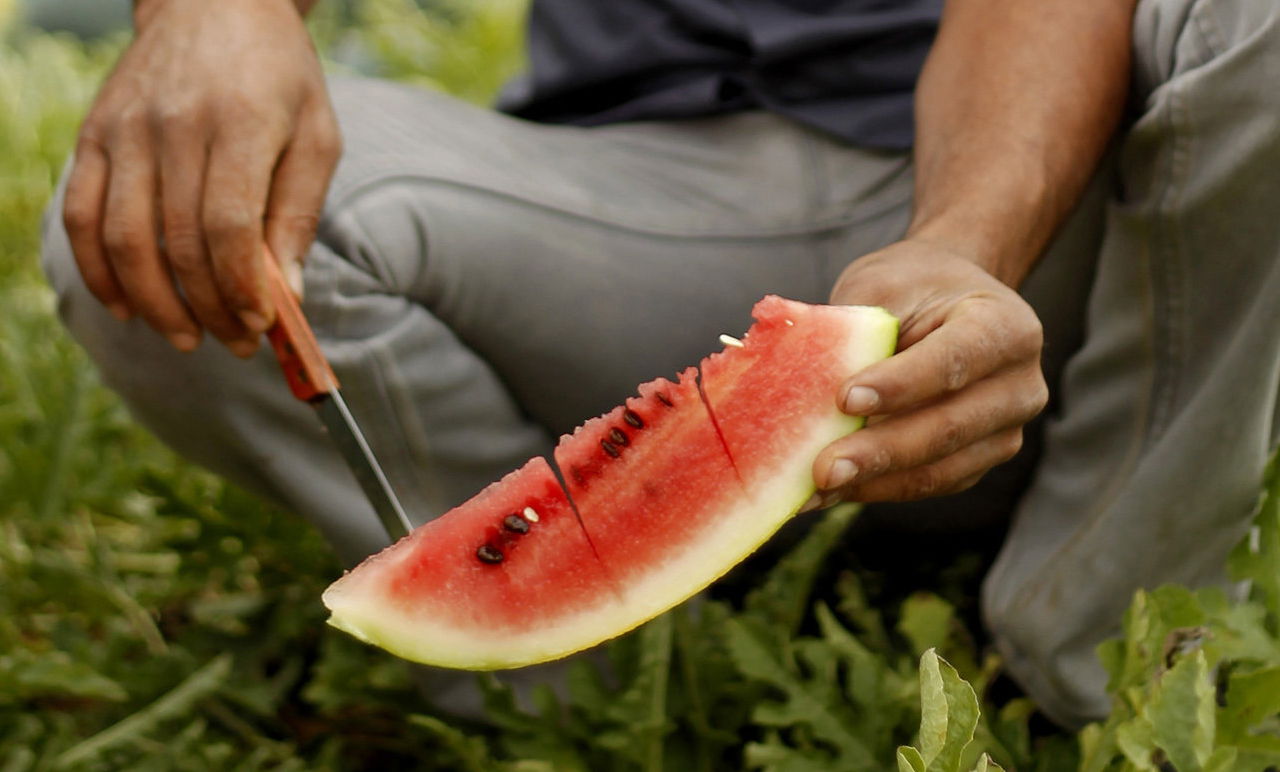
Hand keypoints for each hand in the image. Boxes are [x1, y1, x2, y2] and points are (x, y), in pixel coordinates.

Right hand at [62, 0, 340, 355]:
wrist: (213, 4)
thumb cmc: (278, 77)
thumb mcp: (316, 135)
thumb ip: (299, 214)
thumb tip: (288, 295)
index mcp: (241, 124)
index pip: (230, 228)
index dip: (243, 288)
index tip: (263, 326)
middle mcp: (174, 126)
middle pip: (179, 243)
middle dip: (209, 308)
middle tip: (235, 343)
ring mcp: (125, 130)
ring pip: (124, 240)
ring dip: (155, 304)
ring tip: (187, 337)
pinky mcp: (93, 136)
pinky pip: (82, 217)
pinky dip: (99, 272)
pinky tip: (129, 307)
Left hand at [808, 240, 1047, 504]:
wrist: (949, 300)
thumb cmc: (912, 288)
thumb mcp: (883, 287)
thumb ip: (853, 331)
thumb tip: (796, 385)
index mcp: (1006, 326)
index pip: (954, 361)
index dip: (901, 384)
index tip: (846, 399)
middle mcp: (1019, 385)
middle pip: (948, 427)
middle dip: (880, 451)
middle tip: (822, 469)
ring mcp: (1004, 430)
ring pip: (939, 469)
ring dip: (872, 483)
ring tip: (813, 491)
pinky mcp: (978, 462)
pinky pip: (927, 484)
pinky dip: (875, 489)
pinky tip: (829, 492)